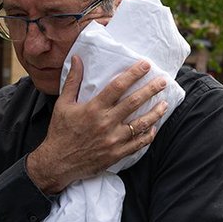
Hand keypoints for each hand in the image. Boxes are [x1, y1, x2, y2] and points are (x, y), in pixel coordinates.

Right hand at [25, 57, 168, 194]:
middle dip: (151, 89)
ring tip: (165, 104)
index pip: (118, 86)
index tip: (146, 65)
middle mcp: (106, 122)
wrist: (58, 163)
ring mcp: (113, 140)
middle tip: (163, 81)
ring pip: (141, 124)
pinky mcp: (116, 154)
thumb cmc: (60, 132)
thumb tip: (77, 58)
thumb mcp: (63, 104)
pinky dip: (148, 136)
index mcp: (94, 108)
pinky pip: (138, 144)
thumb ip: (73, 80)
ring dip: (155, 113)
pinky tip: (153, 128)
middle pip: (134, 102)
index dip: (134, 74)